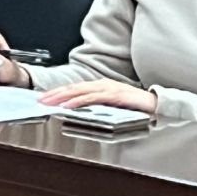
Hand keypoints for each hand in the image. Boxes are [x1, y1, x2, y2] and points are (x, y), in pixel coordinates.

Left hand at [36, 79, 157, 113]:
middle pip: (74, 87)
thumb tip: (78, 111)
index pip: (75, 88)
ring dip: (62, 96)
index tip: (43, 97)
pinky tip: (68, 106)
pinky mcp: (115, 96)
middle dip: (55, 93)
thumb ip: (96, 105)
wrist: (157, 104)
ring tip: (49, 102)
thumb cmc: (135, 106)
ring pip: (80, 91)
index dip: (58, 92)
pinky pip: (93, 98)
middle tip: (40, 99)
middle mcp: (102, 84)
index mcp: (100, 86)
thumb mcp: (111, 105)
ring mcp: (109, 89)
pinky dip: (78, 102)